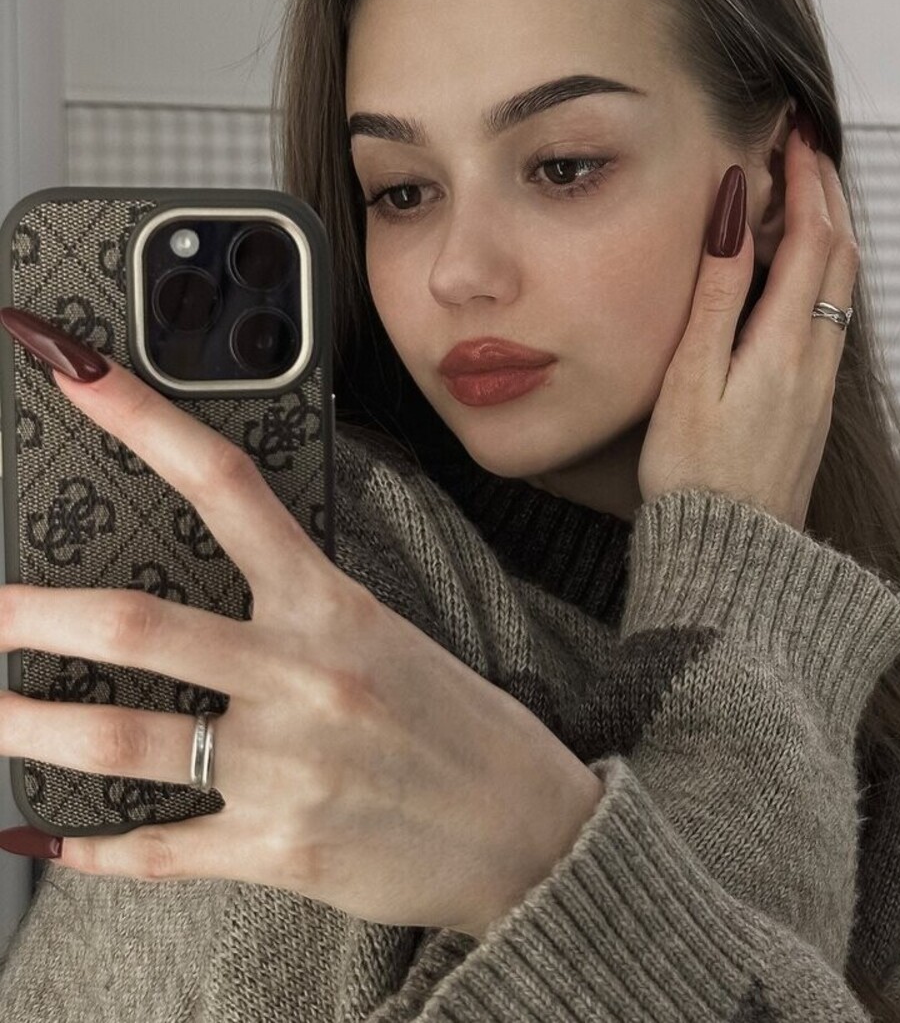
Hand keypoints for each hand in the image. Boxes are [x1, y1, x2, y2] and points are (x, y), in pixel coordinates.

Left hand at [0, 330, 603, 939]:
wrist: (529, 830)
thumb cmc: (457, 722)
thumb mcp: (385, 635)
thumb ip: (295, 607)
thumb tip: (203, 581)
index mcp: (333, 606)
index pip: (226, 487)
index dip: (142, 420)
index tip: (73, 370)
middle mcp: (303, 676)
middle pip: (139, 626)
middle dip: (34, 616)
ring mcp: (287, 767)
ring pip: (122, 740)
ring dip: (27, 728)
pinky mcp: (277, 851)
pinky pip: (157, 850)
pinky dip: (87, 849)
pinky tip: (41, 841)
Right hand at [636, 113, 858, 531]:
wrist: (733, 559)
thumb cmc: (695, 475)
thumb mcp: (689, 379)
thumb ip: (715, 295)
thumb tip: (734, 216)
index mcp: (783, 345)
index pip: (812, 239)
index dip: (806, 181)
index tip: (792, 136)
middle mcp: (815, 360)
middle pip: (840, 257)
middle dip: (828, 195)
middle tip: (806, 149)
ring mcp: (819, 386)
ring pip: (842, 289)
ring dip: (831, 233)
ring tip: (808, 195)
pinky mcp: (812, 408)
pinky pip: (832, 320)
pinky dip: (823, 275)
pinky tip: (801, 274)